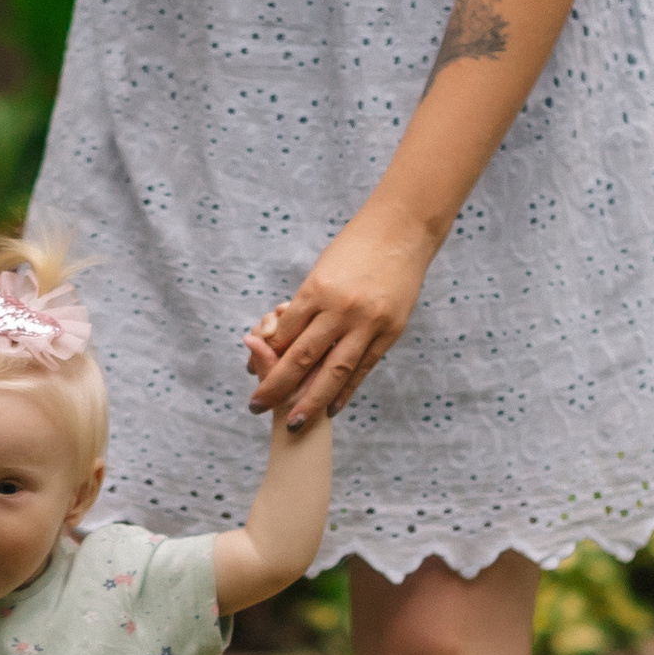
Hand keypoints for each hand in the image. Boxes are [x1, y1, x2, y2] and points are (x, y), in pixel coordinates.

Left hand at [246, 200, 438, 426]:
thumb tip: (283, 340)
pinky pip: (362, 369)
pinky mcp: (389, 332)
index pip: (284, 333)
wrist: (402, 231)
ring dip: (310, 401)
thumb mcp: (321, 271)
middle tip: (255, 406)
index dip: (265, 356)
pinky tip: (331, 408)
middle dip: (276, 386)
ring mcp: (367, 323)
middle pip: (301, 358)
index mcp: (316, 290)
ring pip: (332, 372)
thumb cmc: (354, 249)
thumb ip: (306, 306)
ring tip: (294, 422)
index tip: (251, 373)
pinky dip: (346, 391)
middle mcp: (340, 309)